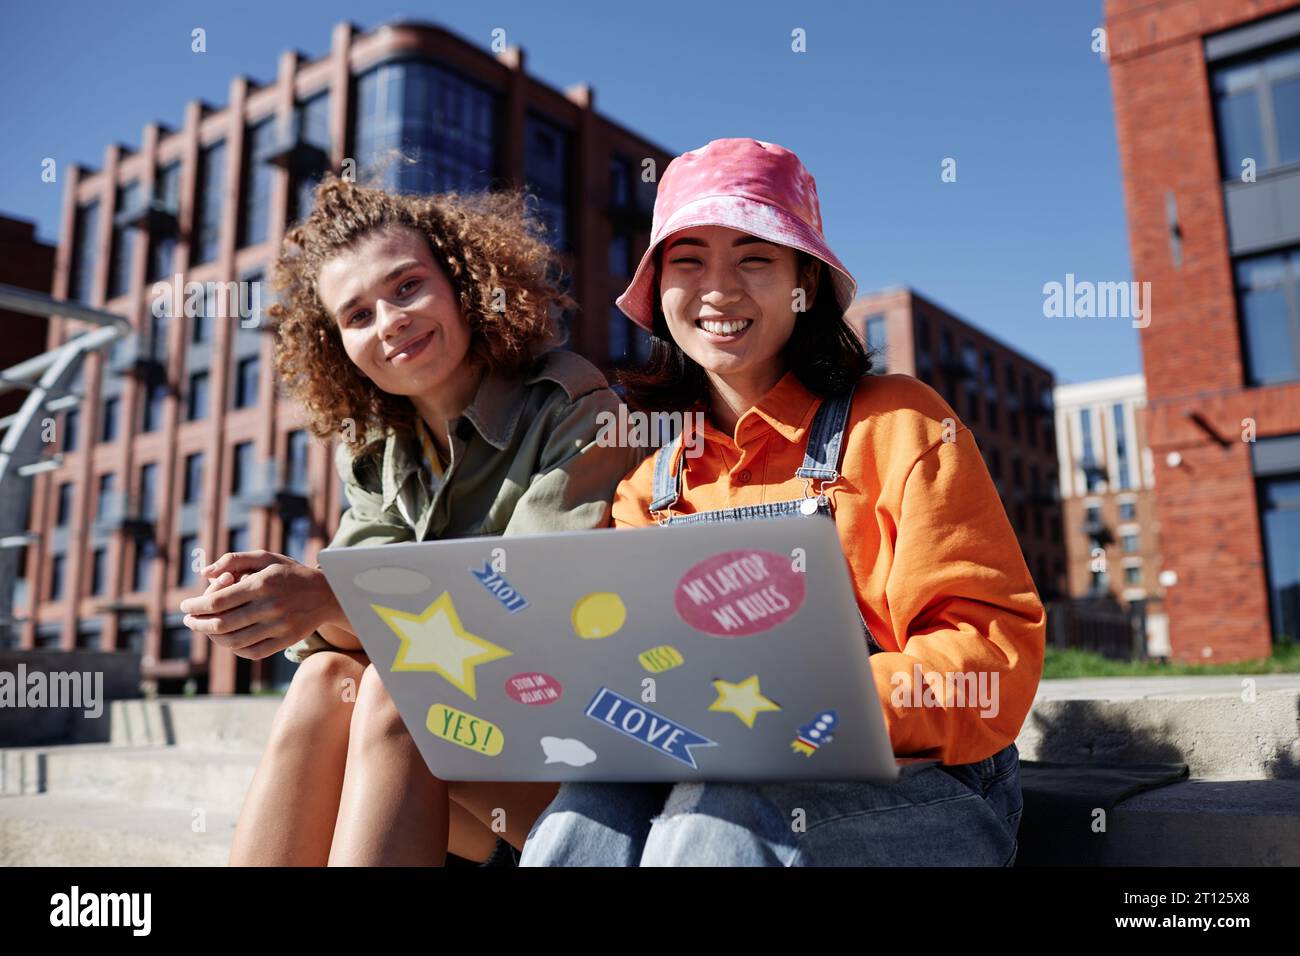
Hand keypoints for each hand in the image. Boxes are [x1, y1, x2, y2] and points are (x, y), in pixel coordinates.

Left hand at [178, 550, 342, 660]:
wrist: (327, 594)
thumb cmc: (289, 573)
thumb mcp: (265, 558)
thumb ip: (234, 560)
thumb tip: (205, 574)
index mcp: (263, 583)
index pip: (218, 600)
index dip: (195, 605)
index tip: (184, 606)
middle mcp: (271, 606)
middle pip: (222, 623)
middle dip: (198, 623)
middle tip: (189, 620)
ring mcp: (279, 626)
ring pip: (233, 641)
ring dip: (212, 637)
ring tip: (206, 629)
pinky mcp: (285, 641)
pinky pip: (251, 652)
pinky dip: (233, 648)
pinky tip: (227, 639)